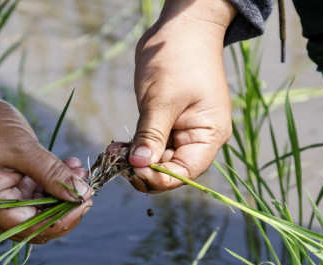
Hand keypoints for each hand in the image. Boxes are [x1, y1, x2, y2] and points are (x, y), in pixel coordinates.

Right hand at [0, 0, 90, 243]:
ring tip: (79, 170)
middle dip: (64, 209)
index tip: (85, 200)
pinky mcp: (3, 186)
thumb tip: (82, 193)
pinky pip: (32, 193)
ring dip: (60, 193)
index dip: (62, 220)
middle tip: (87, 189)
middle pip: (36, 226)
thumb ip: (51, 172)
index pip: (31, 228)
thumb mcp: (20, 146)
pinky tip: (68, 166)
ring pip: (37, 210)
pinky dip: (50, 182)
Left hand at [128, 0, 235, 191]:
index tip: (133, 171)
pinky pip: (152, 144)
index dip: (159, 178)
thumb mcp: (162, 100)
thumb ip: (151, 136)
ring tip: (113, 152)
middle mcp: (200, 138)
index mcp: (209, 135)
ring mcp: (183, 130)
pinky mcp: (168, 122)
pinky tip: (118, 146)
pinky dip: (135, 147)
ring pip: (158, 159)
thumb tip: (139, 166)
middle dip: (143, 170)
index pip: (185, 173)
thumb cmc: (179, 58)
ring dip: (135, 160)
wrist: (182, 26)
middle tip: (116, 162)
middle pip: (171, 170)